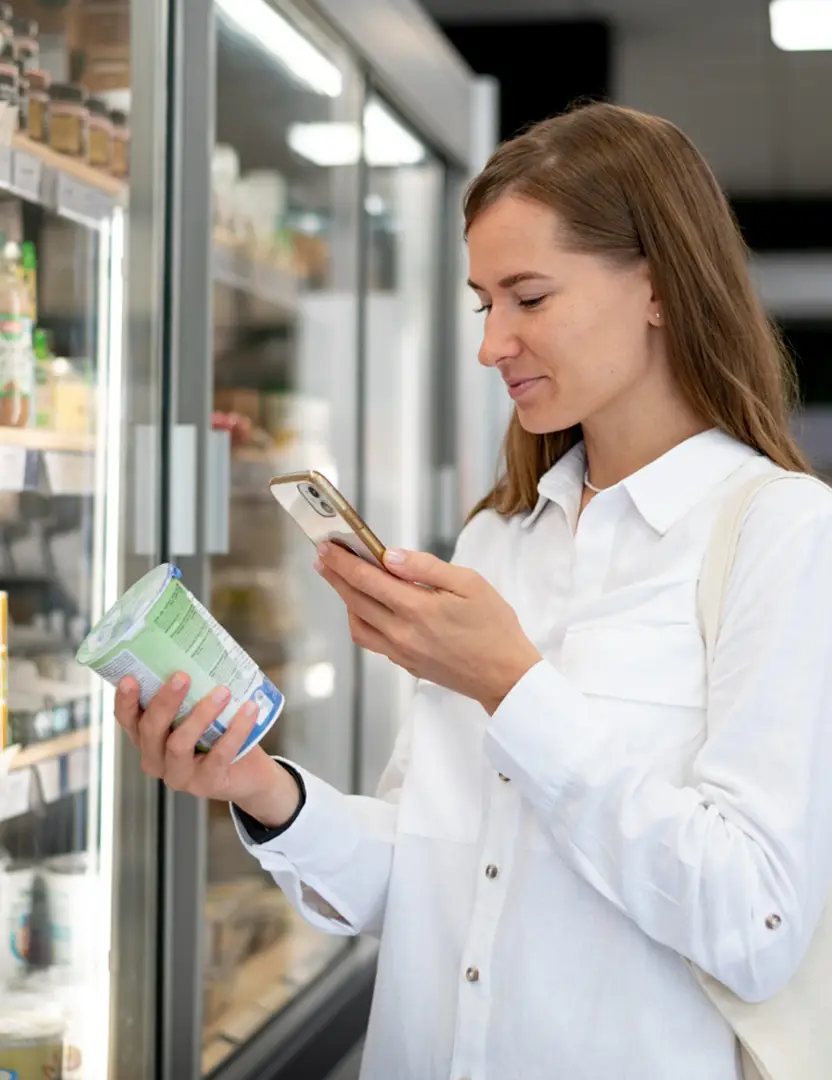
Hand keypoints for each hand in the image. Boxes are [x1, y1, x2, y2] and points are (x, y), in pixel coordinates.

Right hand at [114, 673, 300, 826]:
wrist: (248, 773)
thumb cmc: (219, 734)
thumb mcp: (199, 711)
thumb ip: (193, 689)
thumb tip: (202, 641)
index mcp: (149, 739)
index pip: (128, 720)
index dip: (125, 701)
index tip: (129, 678)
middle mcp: (156, 760)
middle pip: (151, 730)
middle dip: (164, 701)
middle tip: (182, 675)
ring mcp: (179, 776)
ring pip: (179, 745)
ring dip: (200, 715)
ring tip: (223, 691)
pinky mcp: (206, 784)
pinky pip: (218, 756)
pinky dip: (235, 731)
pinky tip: (248, 710)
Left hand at [315, 543, 541, 713]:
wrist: (505, 676)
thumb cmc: (494, 627)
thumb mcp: (470, 584)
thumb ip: (427, 568)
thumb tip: (392, 555)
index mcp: (418, 608)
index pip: (368, 579)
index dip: (343, 561)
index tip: (327, 546)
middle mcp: (402, 633)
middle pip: (355, 601)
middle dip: (336, 576)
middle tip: (322, 557)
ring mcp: (401, 653)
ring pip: (358, 625)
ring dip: (346, 601)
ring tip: (343, 581)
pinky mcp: (406, 664)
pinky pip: (372, 641)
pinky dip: (362, 621)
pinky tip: (367, 608)